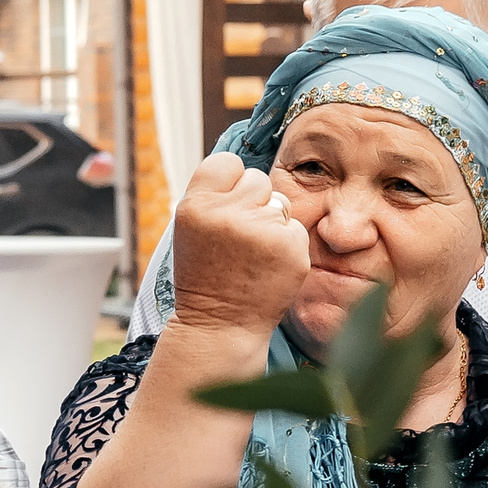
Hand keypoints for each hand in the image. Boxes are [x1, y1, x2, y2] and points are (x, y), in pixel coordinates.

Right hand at [168, 154, 308, 335]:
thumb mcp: (191, 229)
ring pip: (281, 204)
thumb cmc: (205, 274)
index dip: (230, 182)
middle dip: (254, 202)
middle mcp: (227, 214)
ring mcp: (261, 231)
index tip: (226, 206)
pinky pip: (297, 228)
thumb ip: (214, 196)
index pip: (227, 162)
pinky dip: (288, 245)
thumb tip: (246, 170)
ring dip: (273, 223)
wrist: (219, 325)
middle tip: (239, 237)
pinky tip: (269, 267)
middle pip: (258, 179)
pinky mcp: (290, 248)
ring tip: (253, 254)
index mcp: (195, 206)